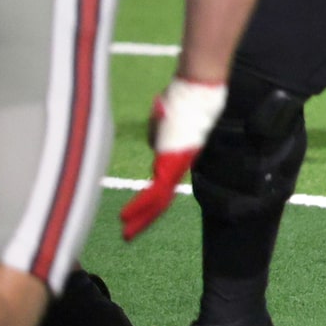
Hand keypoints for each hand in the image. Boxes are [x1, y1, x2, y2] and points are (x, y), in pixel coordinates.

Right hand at [121, 75, 225, 240]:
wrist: (199, 88)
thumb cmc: (184, 96)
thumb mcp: (165, 115)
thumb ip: (159, 127)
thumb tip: (156, 132)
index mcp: (178, 156)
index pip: (163, 186)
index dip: (149, 202)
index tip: (134, 214)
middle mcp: (179, 163)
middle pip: (162, 199)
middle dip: (145, 219)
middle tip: (128, 237)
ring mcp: (177, 163)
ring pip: (159, 199)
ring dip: (141, 217)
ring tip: (126, 233)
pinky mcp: (174, 160)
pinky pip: (156, 190)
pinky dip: (140, 205)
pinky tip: (126, 216)